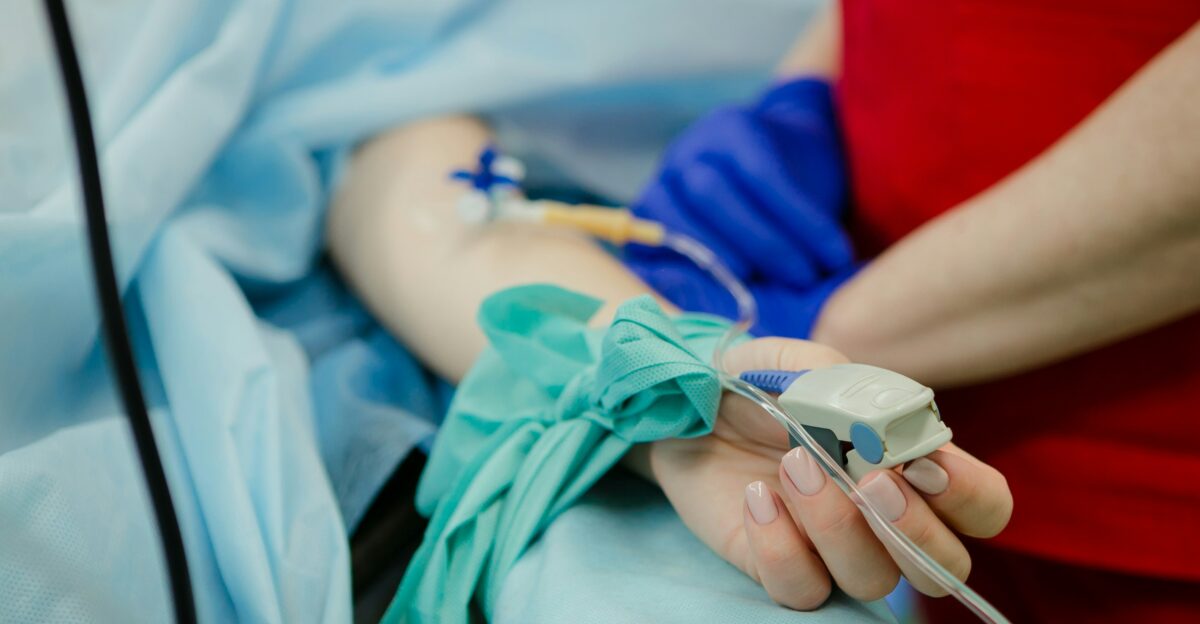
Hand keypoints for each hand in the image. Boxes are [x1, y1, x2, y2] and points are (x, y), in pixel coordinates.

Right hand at [625, 78, 853, 291]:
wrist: (760, 160)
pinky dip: (680, 266)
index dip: (800, 220)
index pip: (761, 172)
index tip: (835, 257)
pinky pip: (649, 241)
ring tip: (758, 286)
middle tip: (803, 277)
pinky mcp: (647, 214)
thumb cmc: (796, 173)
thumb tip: (826, 271)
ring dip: (718, 258)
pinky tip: (718, 288)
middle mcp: (689, 148)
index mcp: (733, 126)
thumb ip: (811, 212)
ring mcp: (662, 179)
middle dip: (762, 242)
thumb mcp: (814, 175)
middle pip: (711, 193)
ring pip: (675, 217)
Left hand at [638, 337, 1012, 608]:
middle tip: (869, 480)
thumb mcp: (794, 364)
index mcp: (912, 465)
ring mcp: (833, 548)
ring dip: (836, 525)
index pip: (983, 505)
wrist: (686, 408)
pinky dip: (781, 548)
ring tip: (791, 465)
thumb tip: (874, 425)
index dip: (969, 495)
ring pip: (871, 579)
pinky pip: (803, 589)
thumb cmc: (756, 385)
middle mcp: (883, 518)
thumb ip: (839, 383)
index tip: (924, 463)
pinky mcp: (781, 567)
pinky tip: (757, 499)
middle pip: (945, 565)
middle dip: (914, 529)